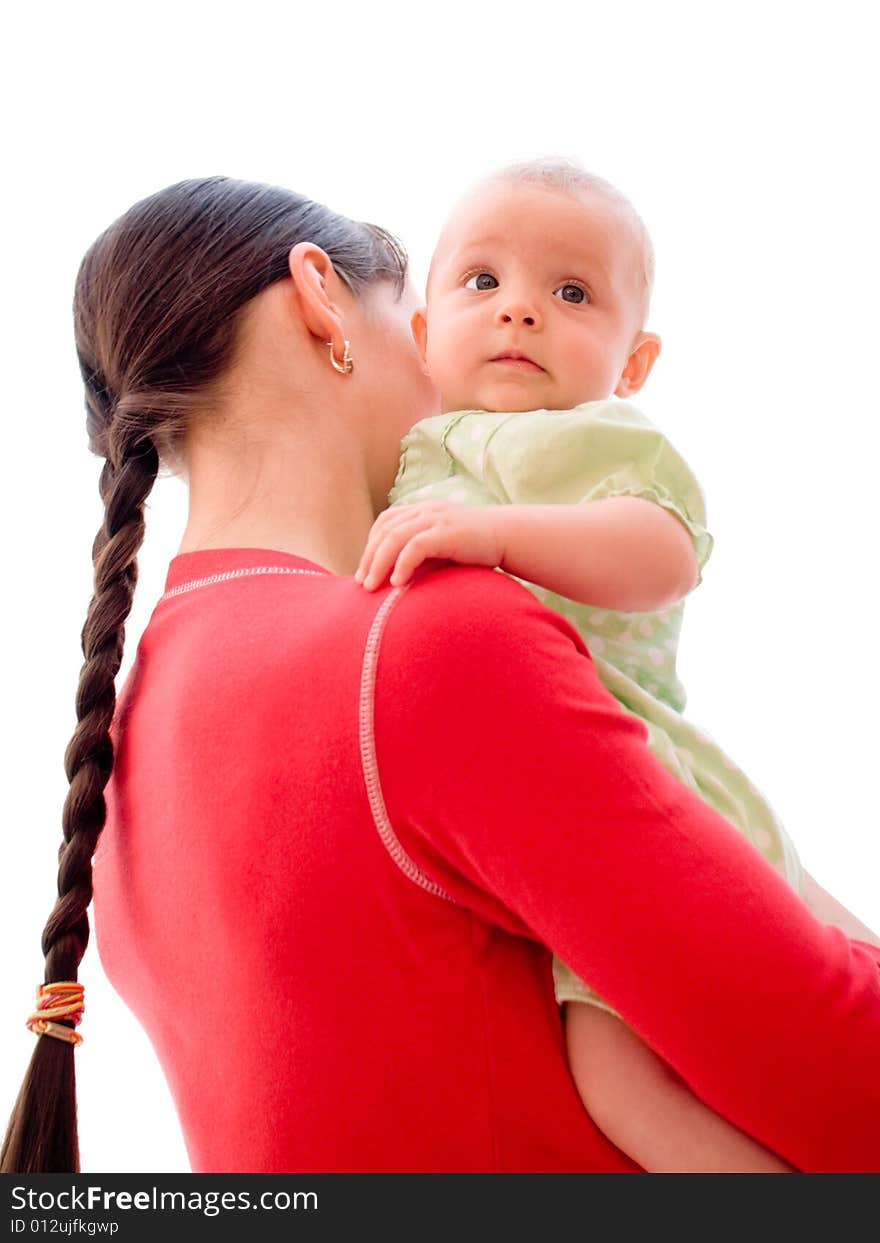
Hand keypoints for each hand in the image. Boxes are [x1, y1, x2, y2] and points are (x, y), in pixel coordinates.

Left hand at [355, 500, 504, 589]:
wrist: (507, 537)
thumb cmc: (475, 548)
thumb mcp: (443, 544)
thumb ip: (423, 552)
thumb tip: (399, 577)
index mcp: (422, 510)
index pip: (385, 523)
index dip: (370, 546)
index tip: (365, 572)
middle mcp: (425, 510)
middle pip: (385, 531)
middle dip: (370, 559)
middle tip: (362, 585)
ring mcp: (435, 518)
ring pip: (394, 538)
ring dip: (379, 564)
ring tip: (372, 588)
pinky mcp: (446, 532)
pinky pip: (415, 547)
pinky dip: (402, 565)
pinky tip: (397, 584)